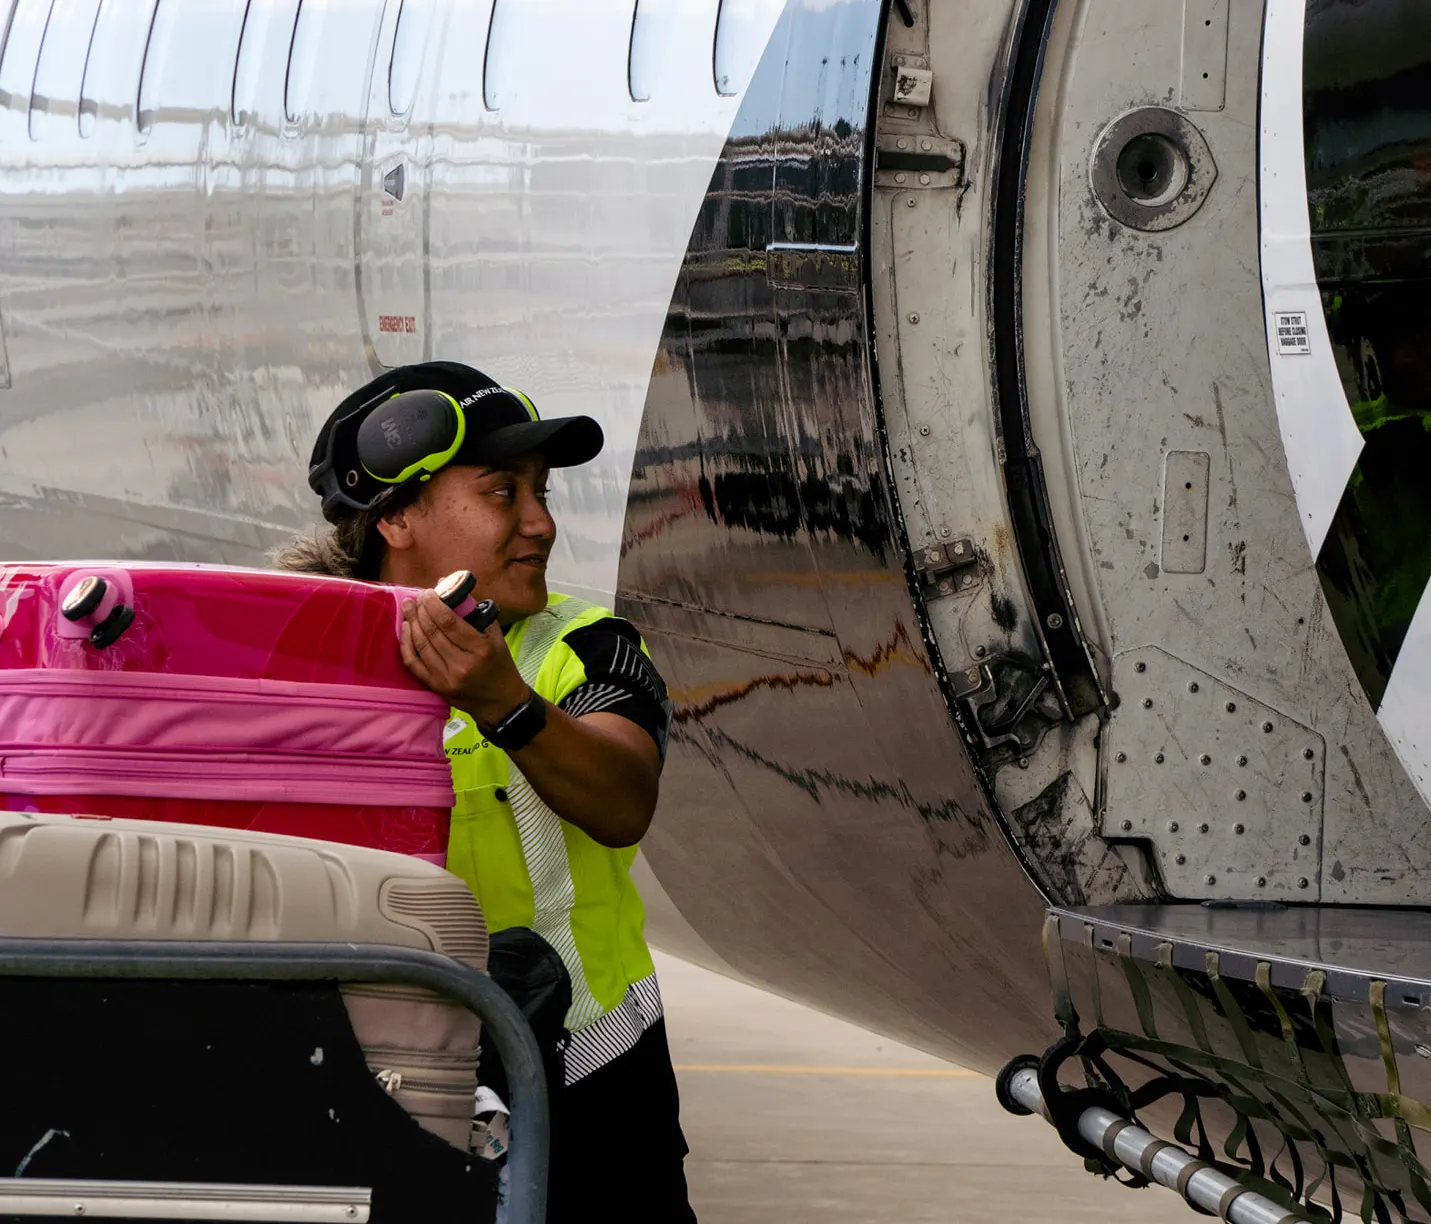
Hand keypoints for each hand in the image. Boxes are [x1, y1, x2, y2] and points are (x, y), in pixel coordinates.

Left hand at [399, 590, 528, 725]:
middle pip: (432, 632)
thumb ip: (474, 612)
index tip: (428, 593)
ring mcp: (446, 678)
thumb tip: (448, 587)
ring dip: (412, 623)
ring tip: (408, 608)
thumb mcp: (495, 636)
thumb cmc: (500, 665)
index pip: (449, 622)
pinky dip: (406, 644)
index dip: (434, 605)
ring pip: (421, 645)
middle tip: (416, 598)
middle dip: (420, 611)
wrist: (500, 702)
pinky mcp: (436, 687)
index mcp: (480, 649)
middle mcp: (461, 664)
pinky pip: (413, 663)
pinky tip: (406, 629)